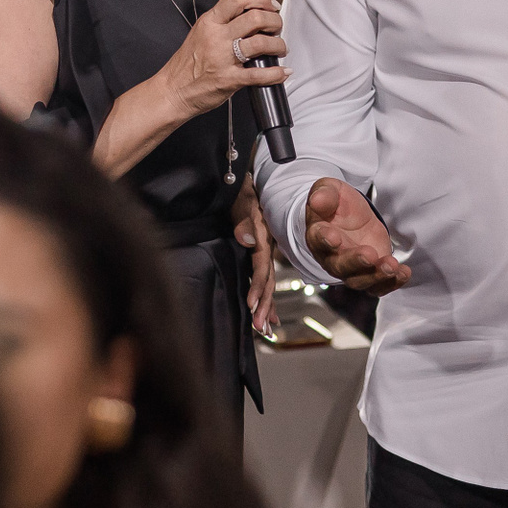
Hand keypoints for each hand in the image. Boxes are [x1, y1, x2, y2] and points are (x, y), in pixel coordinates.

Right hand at [163, 0, 289, 120]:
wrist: (172, 91)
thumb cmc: (187, 65)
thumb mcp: (201, 32)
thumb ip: (223, 22)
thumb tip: (251, 14)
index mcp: (209, 22)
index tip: (271, 5)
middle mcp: (216, 37)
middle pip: (255, 18)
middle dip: (275, 21)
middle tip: (277, 28)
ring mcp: (222, 58)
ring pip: (261, 43)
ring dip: (278, 45)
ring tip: (279, 49)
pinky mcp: (228, 80)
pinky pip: (259, 74)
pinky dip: (276, 73)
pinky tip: (281, 71)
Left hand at [233, 181, 278, 334]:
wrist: (240, 177)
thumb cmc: (238, 185)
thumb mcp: (242, 196)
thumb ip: (245, 215)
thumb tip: (247, 238)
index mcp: (263, 235)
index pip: (262, 265)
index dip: (258, 285)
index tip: (251, 304)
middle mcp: (265, 245)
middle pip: (268, 279)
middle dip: (265, 304)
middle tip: (261, 328)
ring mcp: (262, 250)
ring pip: (267, 283)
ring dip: (266, 306)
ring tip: (265, 330)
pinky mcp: (256, 252)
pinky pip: (264, 279)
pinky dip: (266, 298)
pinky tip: (269, 317)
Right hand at [304, 177, 409, 295]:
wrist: (346, 215)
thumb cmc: (334, 202)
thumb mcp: (329, 189)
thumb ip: (325, 193)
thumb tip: (317, 199)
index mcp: (318, 234)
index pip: (319, 240)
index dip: (325, 239)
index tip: (334, 238)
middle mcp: (331, 257)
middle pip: (340, 266)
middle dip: (356, 262)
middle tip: (370, 255)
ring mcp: (350, 268)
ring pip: (360, 280)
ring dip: (376, 275)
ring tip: (392, 265)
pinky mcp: (369, 271)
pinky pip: (378, 285)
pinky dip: (391, 283)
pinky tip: (404, 273)